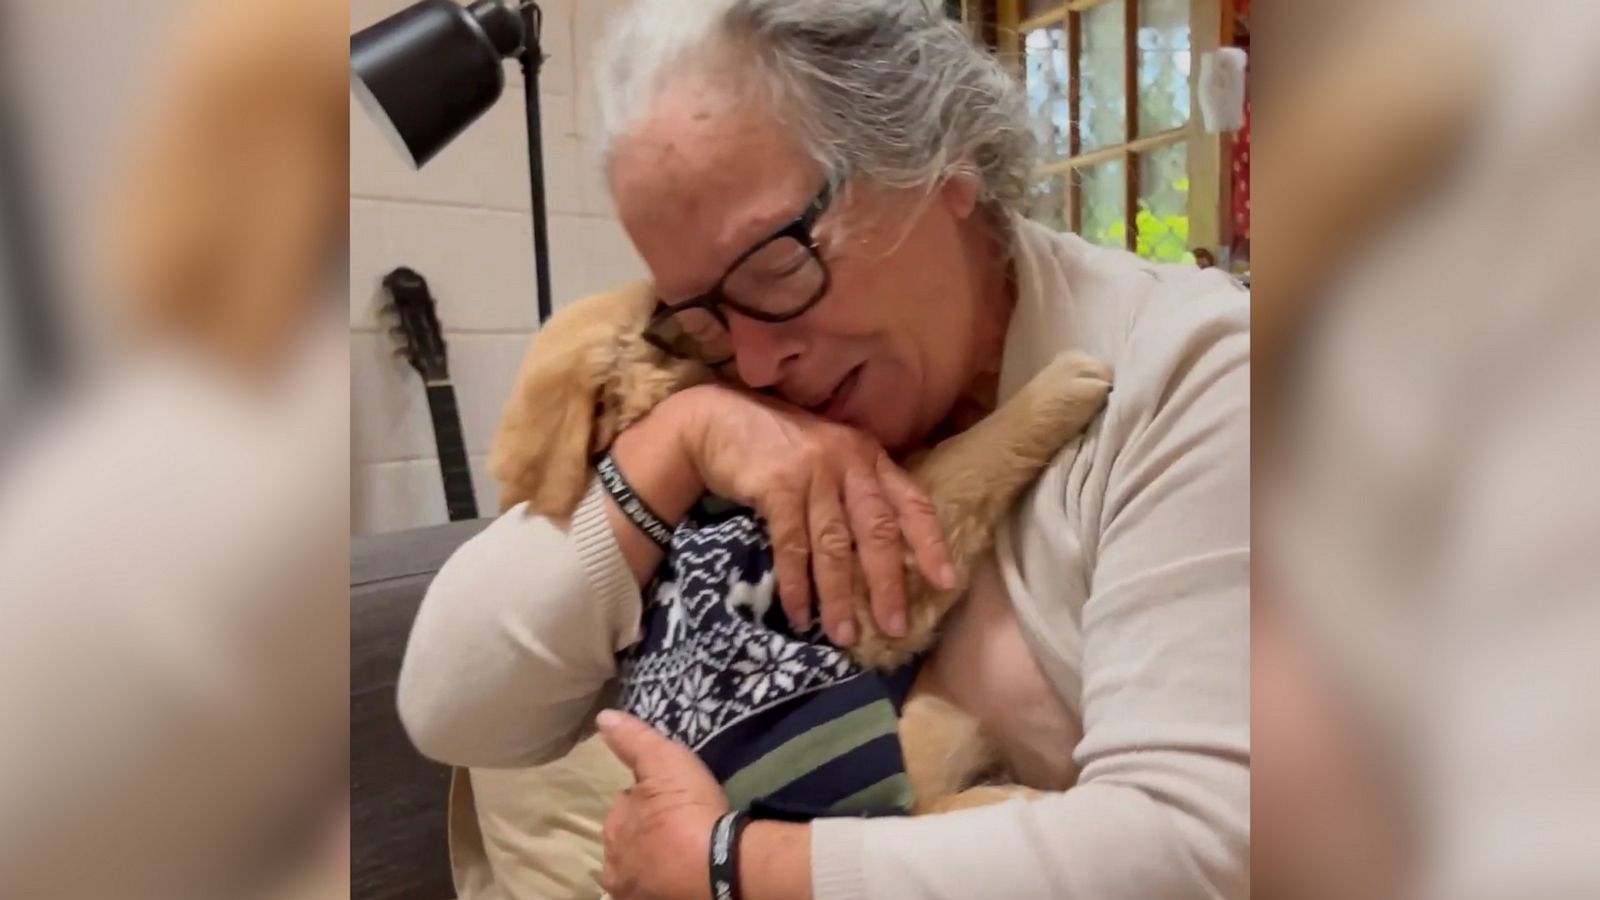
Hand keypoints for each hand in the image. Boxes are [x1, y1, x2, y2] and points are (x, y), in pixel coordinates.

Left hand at [597, 710, 727, 899]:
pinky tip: (681, 879)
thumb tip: (602, 717)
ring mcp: (635, 894)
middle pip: (630, 843)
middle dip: (647, 835)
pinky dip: (665, 885)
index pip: (625, 806)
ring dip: (654, 863)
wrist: (719, 867)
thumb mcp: (664, 761)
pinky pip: (656, 892)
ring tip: (683, 856)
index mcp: (614, 826)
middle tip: (679, 828)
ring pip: (641, 872)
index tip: (671, 800)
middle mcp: (615, 865)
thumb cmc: (688, 812)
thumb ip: (633, 741)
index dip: (647, 801)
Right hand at [663, 383, 954, 645]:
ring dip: (839, 596)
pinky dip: (796, 586)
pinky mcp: (776, 486)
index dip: (929, 543)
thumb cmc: (781, 447)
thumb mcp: (832, 458)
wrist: (720, 419)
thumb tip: (888, 557)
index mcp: (870, 457)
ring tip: (844, 634)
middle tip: (893, 626)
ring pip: (833, 545)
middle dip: (886, 583)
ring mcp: (812, 472)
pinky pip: (792, 546)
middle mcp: (848, 461)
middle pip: (876, 530)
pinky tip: (800, 614)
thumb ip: (859, 493)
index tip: (945, 582)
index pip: (911, 502)